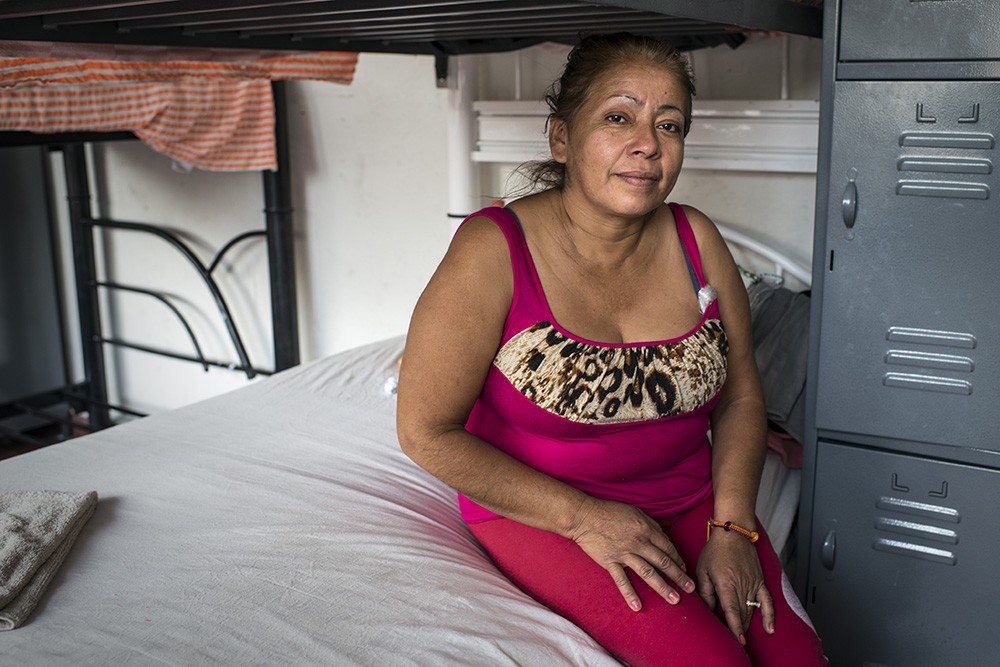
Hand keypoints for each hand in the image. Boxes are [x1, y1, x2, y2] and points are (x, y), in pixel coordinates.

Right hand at [567, 496, 695, 610]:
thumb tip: (664, 538)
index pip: (667, 547)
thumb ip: (651, 525)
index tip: (684, 570)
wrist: (584, 516)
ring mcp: (624, 554)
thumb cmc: (610, 511)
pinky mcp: (610, 562)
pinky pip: (622, 581)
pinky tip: (638, 607)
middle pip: (663, 562)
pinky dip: (630, 594)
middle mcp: (639, 542)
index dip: (678, 560)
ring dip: (663, 587)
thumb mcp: (635, 512)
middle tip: (690, 589)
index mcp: (646, 529)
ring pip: (648, 573)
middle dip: (679, 577)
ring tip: (675, 600)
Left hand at [696, 531, 774, 643]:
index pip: (732, 611)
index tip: (738, 640)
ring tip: (743, 637)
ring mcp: (753, 584)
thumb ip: (705, 592)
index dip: (735, 627)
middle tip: (733, 642)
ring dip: (748, 625)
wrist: (733, 534)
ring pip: (752, 610)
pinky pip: (767, 601)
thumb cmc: (715, 551)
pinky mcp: (760, 581)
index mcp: (726, 584)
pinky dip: (769, 615)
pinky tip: (769, 629)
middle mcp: (742, 586)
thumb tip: (709, 610)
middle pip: (742, 614)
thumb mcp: (703, 570)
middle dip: (739, 629)